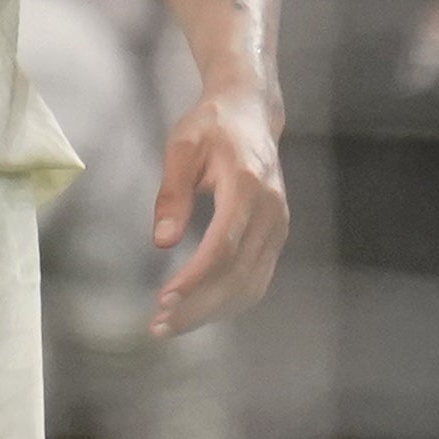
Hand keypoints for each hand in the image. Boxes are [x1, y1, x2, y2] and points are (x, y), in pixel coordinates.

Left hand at [148, 88, 290, 335]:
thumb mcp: (182, 148)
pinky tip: (199, 311)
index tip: (164, 300)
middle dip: (198, 306)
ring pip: (250, 285)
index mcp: (247, 186)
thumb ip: (172, 193)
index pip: (224, 246)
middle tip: (159, 325)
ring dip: (212, 312)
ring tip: (172, 326)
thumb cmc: (211, 126)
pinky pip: (257, 280)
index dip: (195, 279)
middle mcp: (271, 210)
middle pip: (238, 275)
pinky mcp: (277, 235)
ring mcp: (278, 225)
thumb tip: (163, 242)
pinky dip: (229, 303)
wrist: (251, 113)